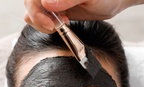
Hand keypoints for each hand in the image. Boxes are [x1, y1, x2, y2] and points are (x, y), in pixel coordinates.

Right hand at [24, 0, 143, 32]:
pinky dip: (44, 25)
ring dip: (41, 22)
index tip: (51, 23)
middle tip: (54, 27)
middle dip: (38, 18)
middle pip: (30, 3)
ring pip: (31, 12)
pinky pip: (39, 18)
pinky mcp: (53, 10)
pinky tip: (59, 25)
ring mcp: (50, 1)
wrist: (114, 2)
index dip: (37, 10)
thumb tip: (47, 3)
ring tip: (60, 24)